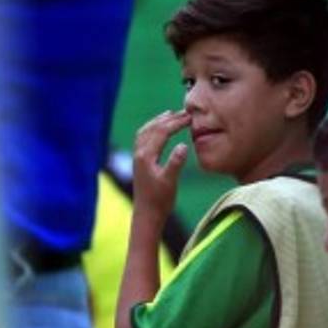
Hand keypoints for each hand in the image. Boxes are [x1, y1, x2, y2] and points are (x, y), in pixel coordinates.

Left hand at [132, 110, 190, 224]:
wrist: (146, 214)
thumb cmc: (160, 200)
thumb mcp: (170, 182)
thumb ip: (176, 163)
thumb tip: (183, 145)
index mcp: (146, 155)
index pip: (162, 131)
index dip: (176, 122)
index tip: (190, 117)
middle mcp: (139, 153)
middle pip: (153, 127)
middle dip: (169, 118)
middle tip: (185, 113)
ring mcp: (137, 156)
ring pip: (146, 131)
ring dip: (158, 121)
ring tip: (170, 114)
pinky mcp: (139, 162)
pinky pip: (143, 138)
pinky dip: (152, 129)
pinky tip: (158, 131)